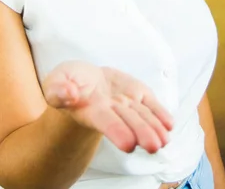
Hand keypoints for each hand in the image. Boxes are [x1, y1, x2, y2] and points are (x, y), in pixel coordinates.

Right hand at [42, 60, 173, 153]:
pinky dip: (160, 114)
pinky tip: (169, 124)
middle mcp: (112, 110)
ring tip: (165, 139)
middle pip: (129, 122)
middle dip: (142, 133)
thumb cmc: (69, 82)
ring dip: (155, 128)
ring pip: (143, 116)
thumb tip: (69, 93)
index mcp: (91, 110)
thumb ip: (59, 89)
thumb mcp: (56, 82)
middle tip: (154, 145)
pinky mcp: (138, 93)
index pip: (106, 122)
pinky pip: (151, 104)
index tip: (128, 144)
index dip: (116, 131)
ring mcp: (127, 102)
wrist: (84, 79)